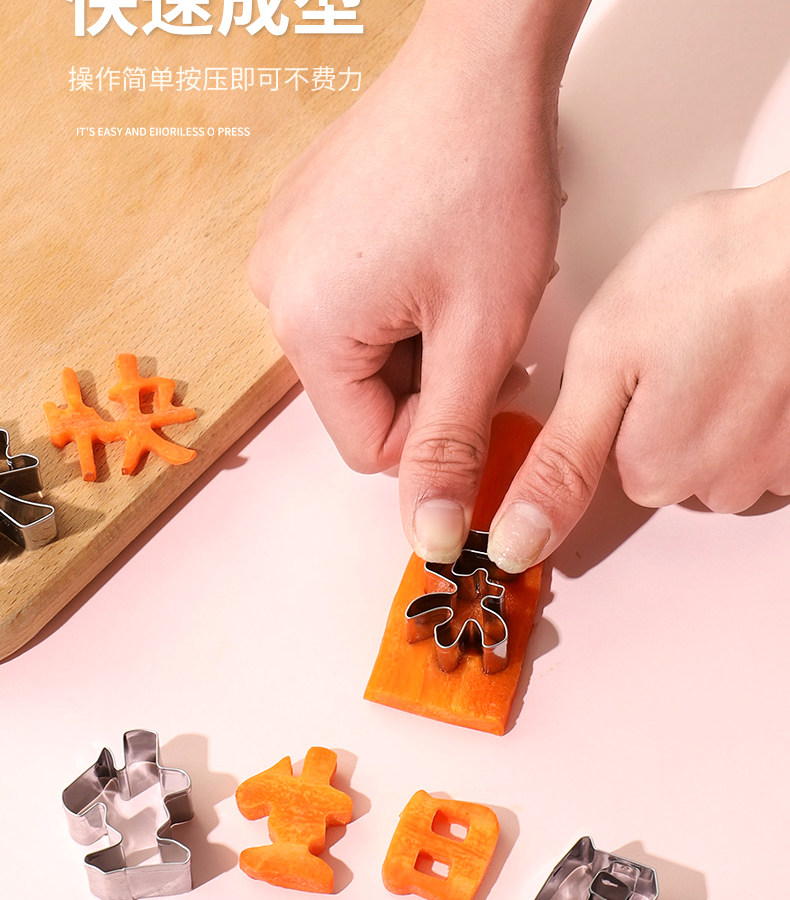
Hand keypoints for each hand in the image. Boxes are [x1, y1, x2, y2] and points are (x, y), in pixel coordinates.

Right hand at [248, 1, 588, 562]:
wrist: (478, 66)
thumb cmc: (483, 181)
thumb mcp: (478, 335)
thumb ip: (451, 445)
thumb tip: (431, 536)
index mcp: (307, 328)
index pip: (367, 447)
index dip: (438, 430)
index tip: (482, 384)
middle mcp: (275, 291)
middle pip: (361, 397)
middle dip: (432, 379)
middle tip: (480, 326)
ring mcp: (284, 250)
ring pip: (361, 351)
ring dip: (420, 337)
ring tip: (461, 282)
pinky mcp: (302, 224)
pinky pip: (350, 299)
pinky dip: (399, 298)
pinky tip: (435, 254)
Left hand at [488, 173, 789, 571]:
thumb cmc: (710, 277)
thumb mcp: (601, 362)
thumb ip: (561, 462)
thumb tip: (519, 542)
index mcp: (653, 468)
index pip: (609, 466)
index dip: (615, 410)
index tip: (634, 368)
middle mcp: (718, 485)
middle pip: (664, 465)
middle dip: (664, 414)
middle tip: (678, 348)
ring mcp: (776, 468)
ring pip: (716, 455)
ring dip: (716, 411)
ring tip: (723, 346)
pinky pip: (763, 443)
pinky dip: (759, 407)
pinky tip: (760, 359)